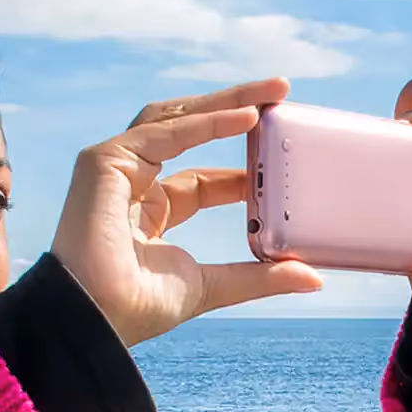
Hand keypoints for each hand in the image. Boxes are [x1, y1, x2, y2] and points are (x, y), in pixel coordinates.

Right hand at [51, 79, 323, 348]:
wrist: (96, 319)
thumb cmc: (138, 308)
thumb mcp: (214, 285)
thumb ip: (260, 276)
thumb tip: (315, 277)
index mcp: (154, 214)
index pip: (204, 179)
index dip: (243, 166)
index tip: (283, 156)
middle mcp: (134, 184)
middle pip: (191, 132)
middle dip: (237, 108)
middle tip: (283, 92)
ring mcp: (116, 168)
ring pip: (178, 118)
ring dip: (227, 100)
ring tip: (274, 91)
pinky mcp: (106, 160)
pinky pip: (167, 130)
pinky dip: (208, 121)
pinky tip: (246, 115)